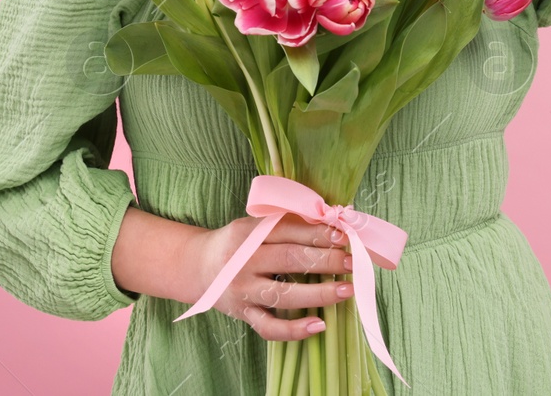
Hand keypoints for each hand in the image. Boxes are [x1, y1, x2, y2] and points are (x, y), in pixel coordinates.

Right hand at [190, 212, 355, 340]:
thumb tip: (331, 221)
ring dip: (319, 294)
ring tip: (347, 290)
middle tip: (352, 262)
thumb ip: (286, 223)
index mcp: (248, 233)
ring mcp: (243, 290)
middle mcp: (244, 261)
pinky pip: (270, 327)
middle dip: (325, 260)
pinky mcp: (244, 314)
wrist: (199, 267)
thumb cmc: (237, 243)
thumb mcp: (254, 224)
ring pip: (284, 295)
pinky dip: (294, 330)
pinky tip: (319, 325)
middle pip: (289, 259)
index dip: (317, 233)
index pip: (288, 230)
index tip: (344, 236)